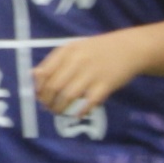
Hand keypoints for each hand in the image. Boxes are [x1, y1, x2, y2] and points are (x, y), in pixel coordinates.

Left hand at [31, 29, 147, 119]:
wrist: (129, 48)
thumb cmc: (97, 50)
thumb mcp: (74, 49)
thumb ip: (55, 61)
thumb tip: (33, 75)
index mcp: (67, 51)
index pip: (45, 72)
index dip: (39, 88)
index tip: (39, 96)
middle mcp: (77, 60)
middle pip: (54, 86)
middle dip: (48, 101)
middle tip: (48, 107)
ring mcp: (92, 72)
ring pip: (68, 96)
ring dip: (60, 108)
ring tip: (59, 112)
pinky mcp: (106, 84)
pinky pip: (88, 103)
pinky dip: (80, 111)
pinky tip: (77, 114)